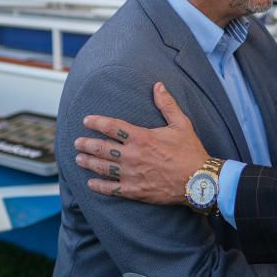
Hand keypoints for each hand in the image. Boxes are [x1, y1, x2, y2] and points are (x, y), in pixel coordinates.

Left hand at [75, 82, 207, 204]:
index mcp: (141, 137)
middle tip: (77, 142)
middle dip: (87, 144)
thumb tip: (158, 85)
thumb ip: (167, 104)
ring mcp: (132, 174)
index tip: (86, 120)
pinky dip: (99, 186)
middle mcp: (132, 155)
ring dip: (88, 162)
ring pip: (103, 168)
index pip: (112, 127)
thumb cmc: (190, 151)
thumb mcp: (181, 124)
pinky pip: (112, 189)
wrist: (198, 181)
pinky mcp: (135, 191)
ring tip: (79, 159)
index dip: (97, 122)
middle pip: (102, 148)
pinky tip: (90, 184)